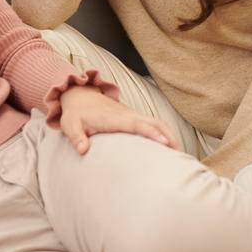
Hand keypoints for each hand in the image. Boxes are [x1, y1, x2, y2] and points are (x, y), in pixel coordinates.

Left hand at [56, 85, 179, 155]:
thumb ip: (76, 137)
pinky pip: (152, 123)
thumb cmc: (75, 113)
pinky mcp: (133, 117)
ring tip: (180, 154)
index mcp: (115, 118)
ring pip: (156, 122)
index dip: (152, 133)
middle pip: (154, 123)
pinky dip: (164, 132)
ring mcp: (132, 115)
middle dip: (169, 136)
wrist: (79, 96)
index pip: (138, 125)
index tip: (165, 143)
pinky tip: (168, 146)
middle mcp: (127, 115)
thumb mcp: (70, 125)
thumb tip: (82, 150)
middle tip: (181, 156)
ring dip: (169, 135)